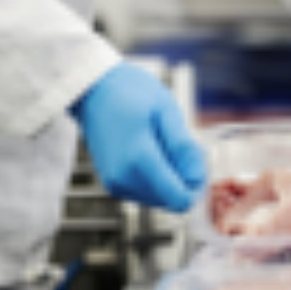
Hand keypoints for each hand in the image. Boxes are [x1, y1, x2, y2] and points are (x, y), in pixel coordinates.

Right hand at [71, 63, 206, 211]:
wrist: (93, 89)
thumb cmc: (131, 93)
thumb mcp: (166, 111)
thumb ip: (183, 148)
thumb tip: (197, 179)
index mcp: (139, 160)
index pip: (179, 199)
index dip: (195, 182)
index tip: (193, 156)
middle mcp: (124, 179)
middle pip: (171, 200)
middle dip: (181, 176)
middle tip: (175, 142)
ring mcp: (115, 184)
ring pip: (159, 198)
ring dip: (168, 177)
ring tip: (160, 143)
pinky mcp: (113, 184)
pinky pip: (145, 193)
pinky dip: (154, 178)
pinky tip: (149, 150)